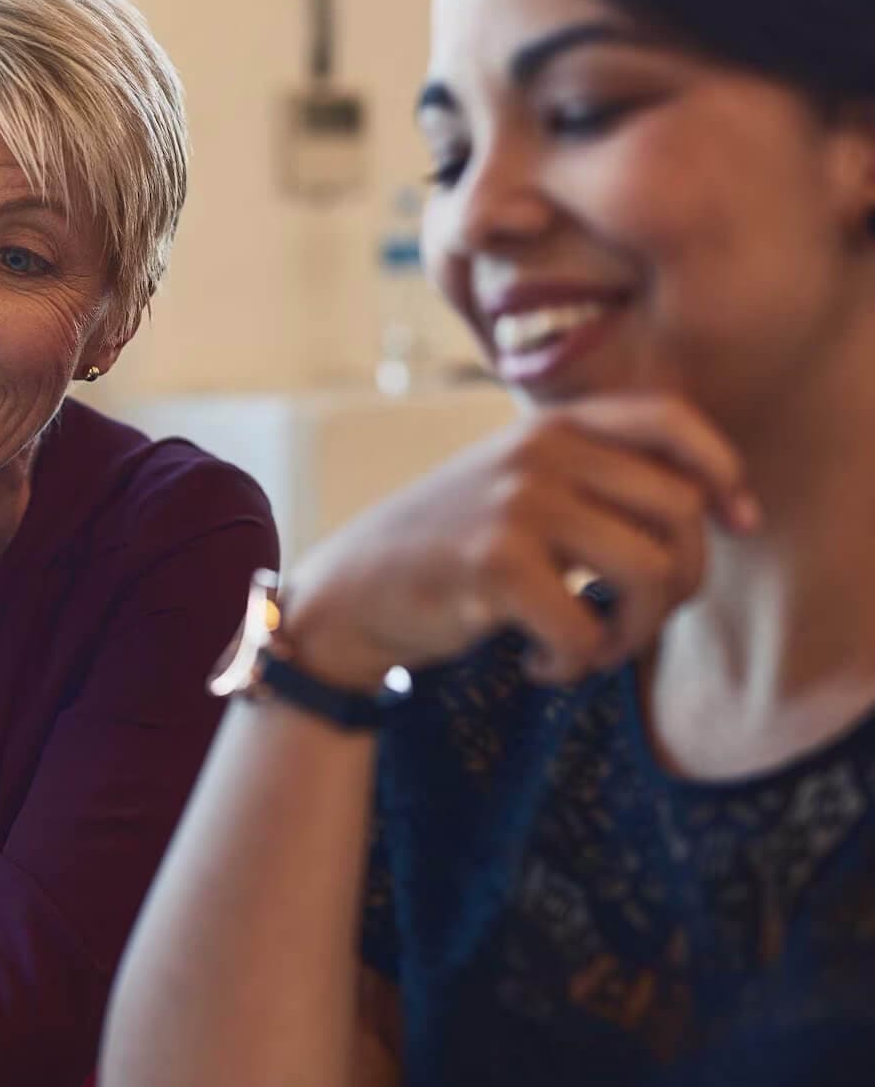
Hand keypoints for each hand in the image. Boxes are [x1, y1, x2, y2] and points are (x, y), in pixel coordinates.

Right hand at [281, 393, 757, 688]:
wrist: (351, 591)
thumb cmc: (451, 548)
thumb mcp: (520, 486)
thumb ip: (596, 477)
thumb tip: (715, 507)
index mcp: (551, 426)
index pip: (669, 421)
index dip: (721, 472)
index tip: (736, 522)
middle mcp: (539, 451)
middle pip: (681, 513)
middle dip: (681, 585)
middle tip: (635, 621)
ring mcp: (517, 502)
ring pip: (653, 572)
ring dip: (636, 633)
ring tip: (592, 650)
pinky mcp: (495, 563)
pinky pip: (589, 630)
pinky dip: (574, 666)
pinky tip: (538, 665)